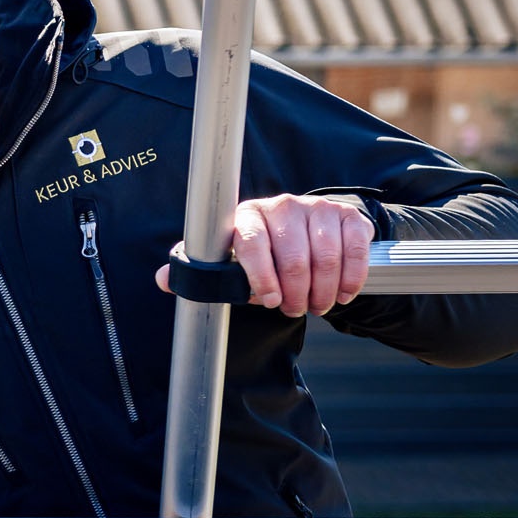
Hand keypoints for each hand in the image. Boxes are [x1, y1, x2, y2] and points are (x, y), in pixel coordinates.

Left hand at [157, 194, 373, 316]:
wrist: (307, 227)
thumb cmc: (263, 250)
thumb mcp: (233, 258)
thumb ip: (203, 270)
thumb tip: (163, 280)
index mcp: (248, 216)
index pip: (252, 244)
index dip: (261, 277)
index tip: (268, 301)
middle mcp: (283, 206)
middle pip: (293, 258)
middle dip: (295, 294)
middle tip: (295, 310)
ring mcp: (317, 208)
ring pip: (326, 258)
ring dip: (323, 292)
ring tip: (317, 305)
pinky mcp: (347, 216)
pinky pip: (353, 251)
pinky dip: (350, 280)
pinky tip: (343, 294)